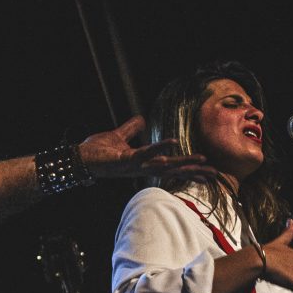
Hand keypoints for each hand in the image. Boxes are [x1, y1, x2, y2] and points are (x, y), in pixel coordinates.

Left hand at [79, 116, 215, 180]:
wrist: (77, 158)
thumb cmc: (96, 150)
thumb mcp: (118, 137)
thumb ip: (131, 129)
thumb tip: (141, 119)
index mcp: (142, 163)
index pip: (170, 167)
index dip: (188, 170)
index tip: (208, 173)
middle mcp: (141, 167)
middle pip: (172, 170)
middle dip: (193, 172)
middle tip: (214, 173)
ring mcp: (134, 165)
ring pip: (163, 165)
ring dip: (183, 163)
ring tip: (202, 161)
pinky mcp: (124, 160)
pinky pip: (144, 153)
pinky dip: (158, 148)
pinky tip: (172, 143)